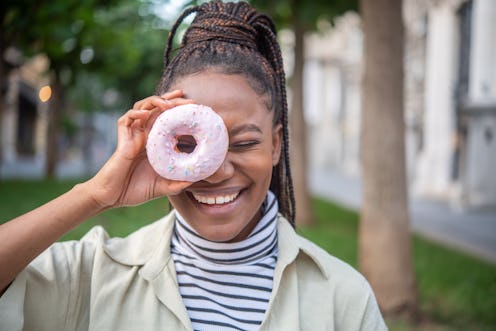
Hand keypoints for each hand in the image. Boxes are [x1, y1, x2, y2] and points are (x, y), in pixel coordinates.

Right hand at [86, 90, 193, 208]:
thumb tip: (195, 180)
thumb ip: (178, 184)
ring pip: (142, 107)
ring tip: (168, 104)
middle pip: (158, 108)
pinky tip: (146, 114)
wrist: (114, 197)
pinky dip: (135, 114)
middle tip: (186, 97)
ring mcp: (133, 135)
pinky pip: (126, 119)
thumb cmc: (136, 190)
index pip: (169, 119)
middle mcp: (145, 134)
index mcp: (156, 142)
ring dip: (155, 101)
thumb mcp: (163, 187)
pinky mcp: (122, 139)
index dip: (179, 110)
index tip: (194, 107)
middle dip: (172, 99)